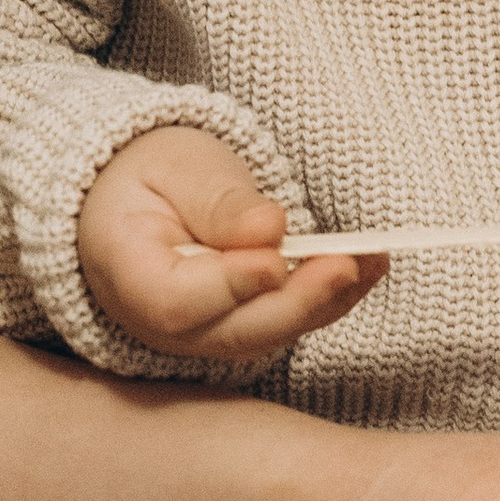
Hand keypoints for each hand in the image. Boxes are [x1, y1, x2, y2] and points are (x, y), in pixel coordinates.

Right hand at [75, 123, 383, 365]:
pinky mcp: (239, 327)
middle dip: (297, 302)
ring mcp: (202, 334)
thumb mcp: (176, 166)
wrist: (137, 194)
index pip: (176, 301)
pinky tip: (371, 265)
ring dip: (326, 300)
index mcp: (127, 274)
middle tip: (345, 266)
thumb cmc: (150, 174)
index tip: (275, 262)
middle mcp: (161, 322)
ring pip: (269, 333)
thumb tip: (268, 229)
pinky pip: (288, 321)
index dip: (229, 287)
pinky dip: (332, 296)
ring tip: (372, 259)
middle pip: (233, 331)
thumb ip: (217, 201)